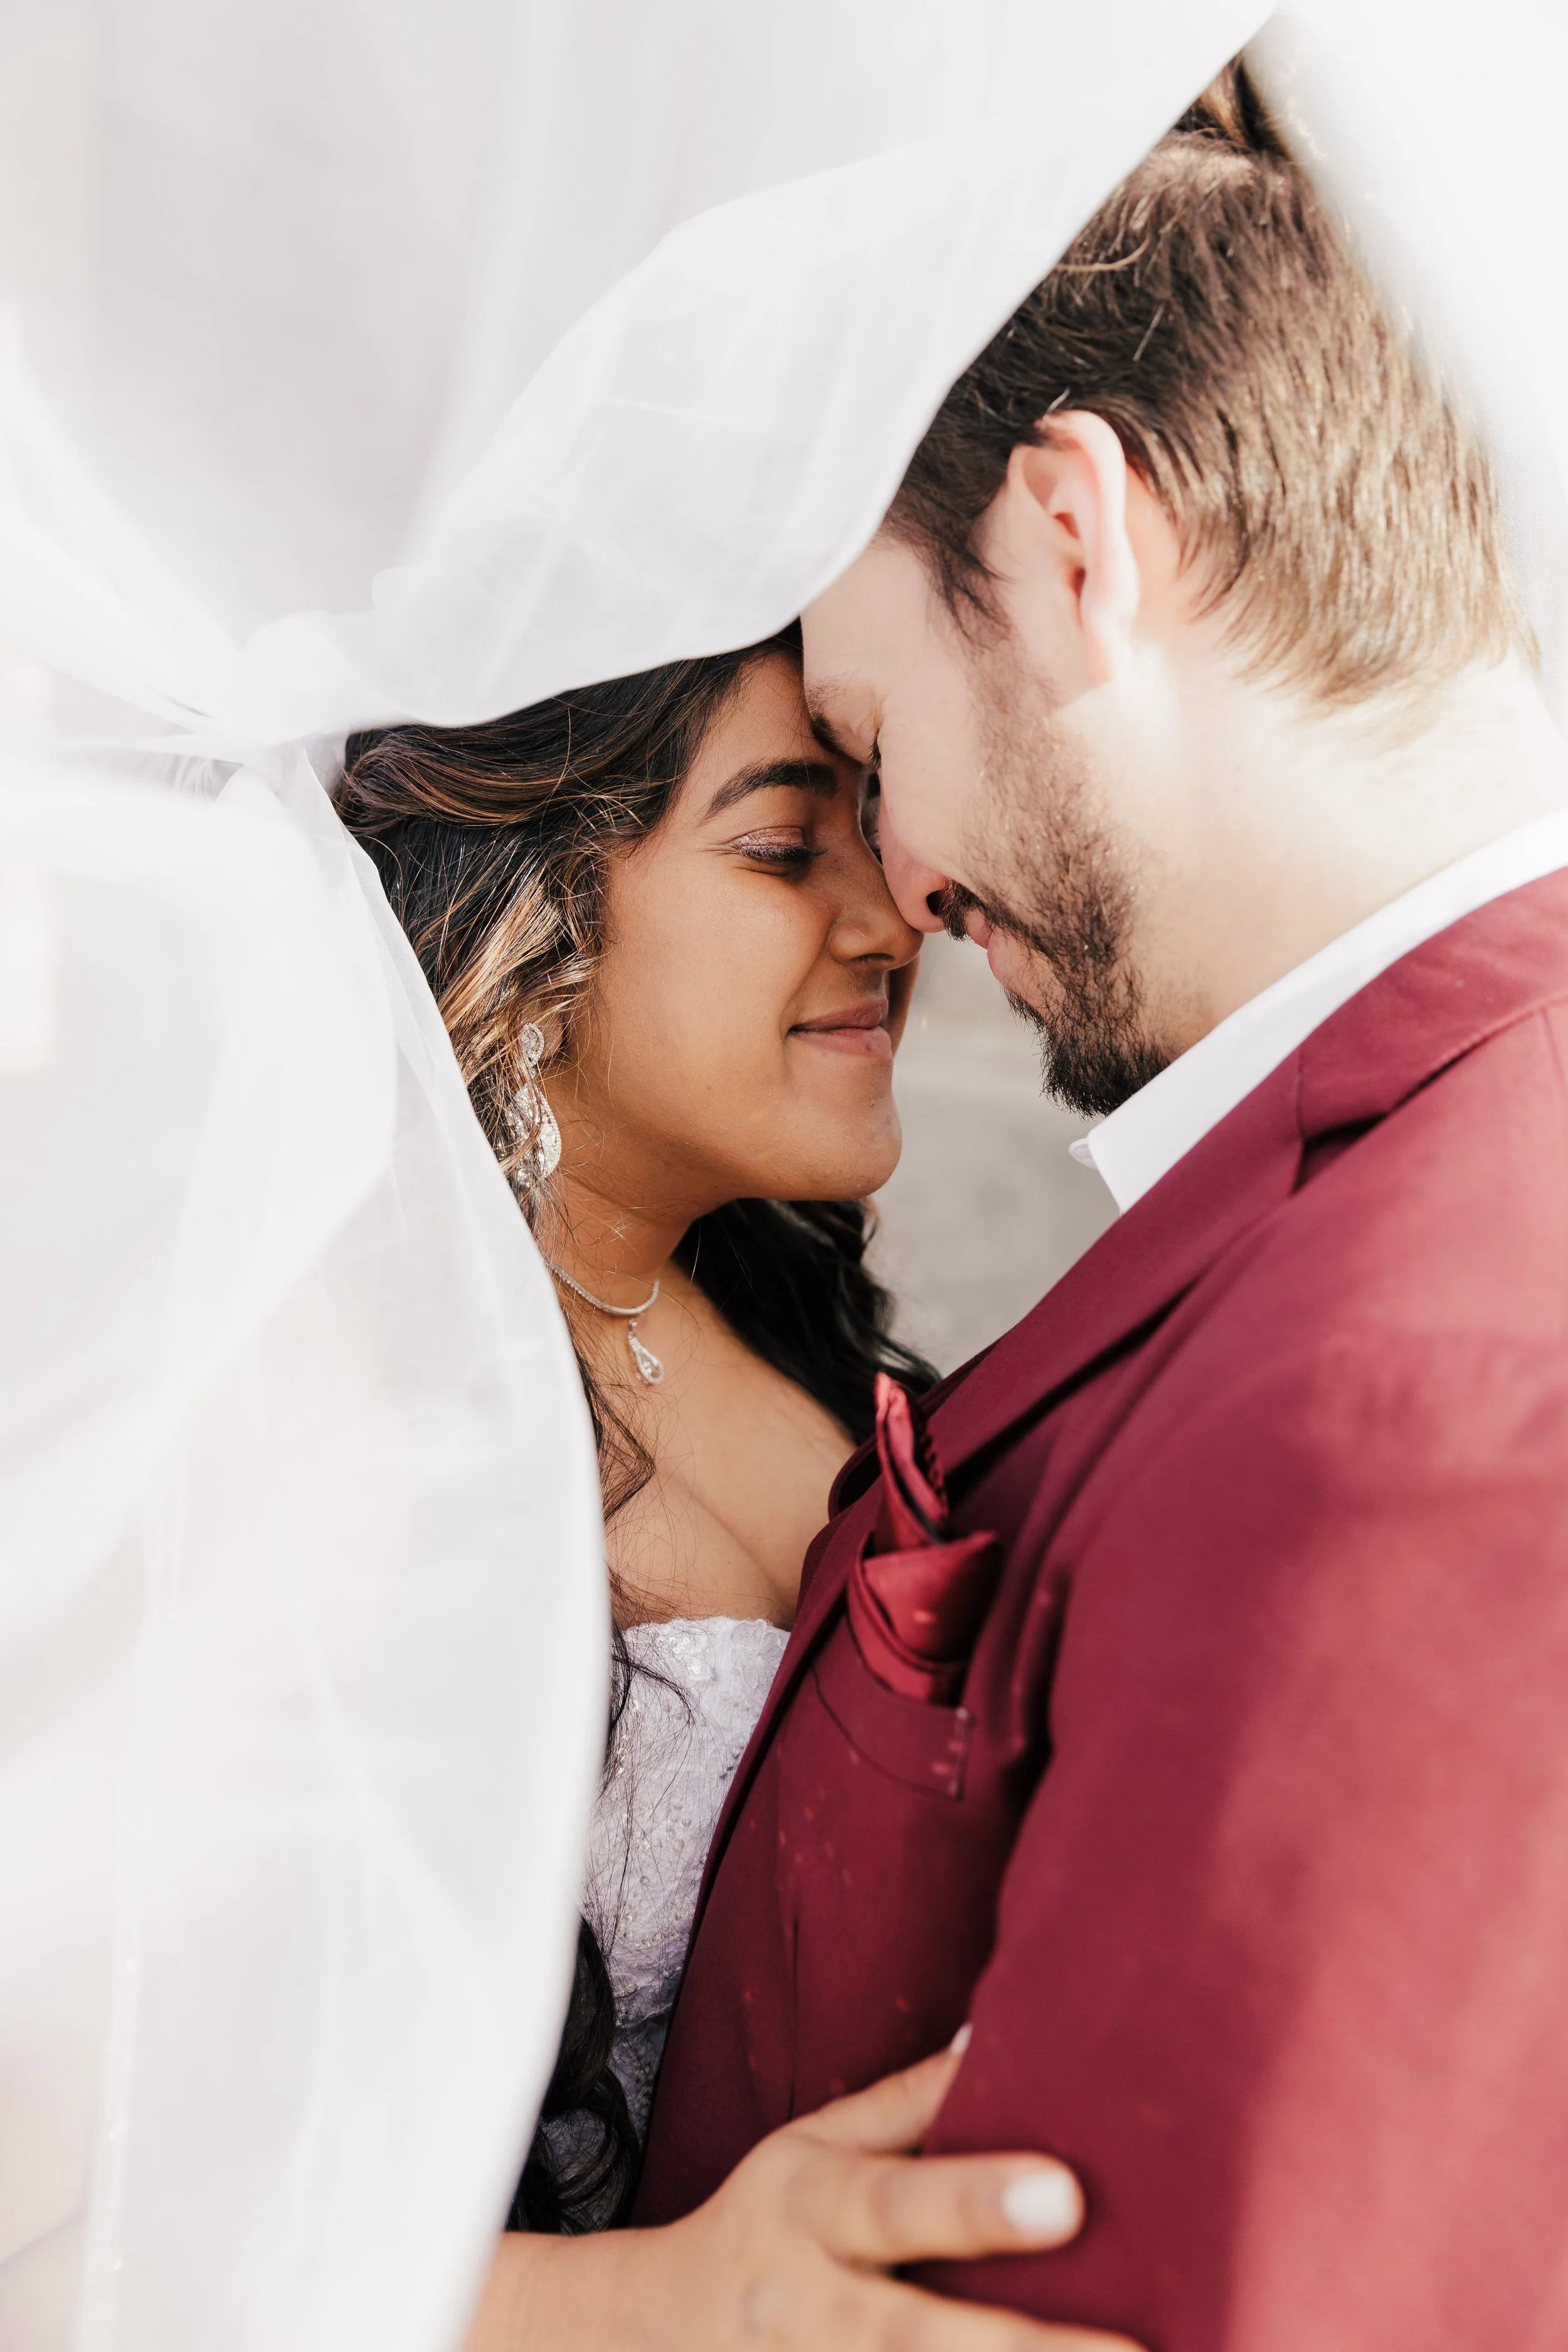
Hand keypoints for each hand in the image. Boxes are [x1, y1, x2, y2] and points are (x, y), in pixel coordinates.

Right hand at [467, 2041, 1141, 2350]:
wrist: (651, 2333)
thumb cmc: (770, 2219)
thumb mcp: (813, 2145)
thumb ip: (906, 2105)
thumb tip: (995, 2036)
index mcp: (808, 2208)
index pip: (895, 2201)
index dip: (973, 2201)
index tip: (1065, 2195)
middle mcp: (805, 2309)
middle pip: (911, 2339)